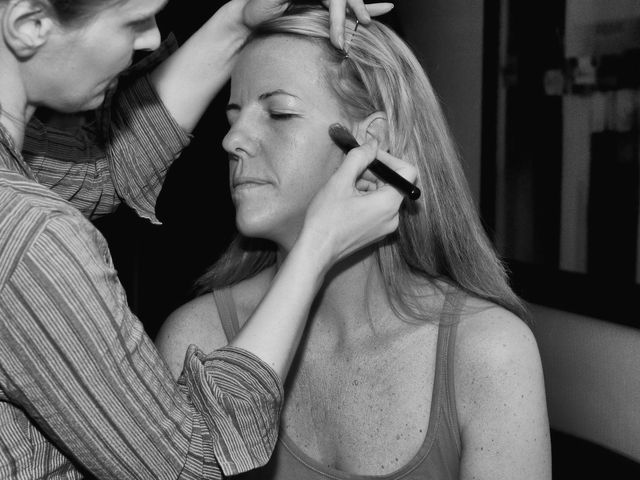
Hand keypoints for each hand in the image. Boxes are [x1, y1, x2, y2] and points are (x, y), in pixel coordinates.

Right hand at [242, 1, 393, 48]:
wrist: (246, 23)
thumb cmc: (269, 30)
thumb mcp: (303, 33)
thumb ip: (323, 32)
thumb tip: (341, 47)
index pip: (345, 0)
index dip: (364, 4)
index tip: (385, 8)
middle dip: (361, 5)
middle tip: (376, 15)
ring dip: (350, 9)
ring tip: (361, 22)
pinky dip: (334, 8)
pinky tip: (338, 19)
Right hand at [300, 139, 416, 265]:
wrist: (316, 251)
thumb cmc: (326, 219)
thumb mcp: (340, 181)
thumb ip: (359, 157)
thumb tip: (372, 142)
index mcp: (389, 204)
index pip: (407, 172)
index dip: (389, 159)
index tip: (368, 157)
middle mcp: (393, 217)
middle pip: (393, 183)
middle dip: (373, 172)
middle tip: (350, 171)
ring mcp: (385, 227)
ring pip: (384, 195)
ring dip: (366, 185)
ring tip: (344, 187)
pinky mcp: (376, 232)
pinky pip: (377, 208)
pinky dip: (365, 198)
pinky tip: (345, 200)